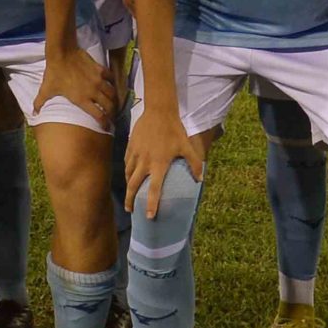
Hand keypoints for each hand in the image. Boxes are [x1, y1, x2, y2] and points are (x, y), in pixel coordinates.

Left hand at [33, 44, 115, 126]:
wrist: (62, 53)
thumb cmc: (54, 73)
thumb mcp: (46, 89)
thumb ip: (40, 103)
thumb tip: (34, 113)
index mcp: (82, 99)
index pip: (99, 116)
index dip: (104, 123)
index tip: (106, 126)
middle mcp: (93, 91)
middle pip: (109, 106)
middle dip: (112, 113)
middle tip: (111, 115)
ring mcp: (98, 80)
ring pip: (112, 93)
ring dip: (114, 99)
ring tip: (112, 102)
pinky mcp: (100, 70)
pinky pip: (111, 78)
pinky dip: (112, 83)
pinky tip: (110, 84)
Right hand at [123, 96, 203, 218]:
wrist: (158, 111)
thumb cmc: (174, 129)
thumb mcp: (187, 146)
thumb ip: (194, 163)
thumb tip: (201, 179)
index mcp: (159, 164)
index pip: (154, 189)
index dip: (151, 204)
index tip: (149, 216)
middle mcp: (144, 162)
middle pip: (133, 186)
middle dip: (130, 200)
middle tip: (130, 211)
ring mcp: (135, 154)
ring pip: (128, 175)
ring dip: (128, 187)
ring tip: (129, 195)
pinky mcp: (130, 146)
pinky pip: (126, 163)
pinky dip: (127, 172)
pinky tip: (129, 175)